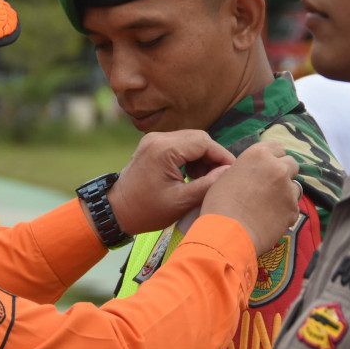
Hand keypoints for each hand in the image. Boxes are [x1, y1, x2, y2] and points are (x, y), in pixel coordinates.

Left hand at [106, 130, 235, 234]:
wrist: (117, 210)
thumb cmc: (147, 210)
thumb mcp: (181, 201)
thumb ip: (208, 185)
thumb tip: (229, 171)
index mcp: (164, 150)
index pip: (204, 143)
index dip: (222, 156)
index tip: (232, 172)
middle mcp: (158, 138)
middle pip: (198, 138)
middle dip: (213, 156)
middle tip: (219, 177)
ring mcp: (153, 139)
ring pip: (190, 140)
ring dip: (202, 156)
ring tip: (204, 179)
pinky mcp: (152, 145)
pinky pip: (179, 144)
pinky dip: (190, 156)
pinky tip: (192, 175)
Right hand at [198, 141, 300, 255]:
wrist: (227, 232)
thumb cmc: (219, 204)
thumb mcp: (226, 177)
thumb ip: (245, 169)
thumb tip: (252, 173)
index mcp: (258, 155)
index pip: (276, 147)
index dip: (272, 157)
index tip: (267, 166)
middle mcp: (277, 168)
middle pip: (291, 164)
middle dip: (283, 172)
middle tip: (270, 186)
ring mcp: (288, 189)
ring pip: (295, 186)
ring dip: (286, 192)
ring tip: (270, 205)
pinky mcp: (293, 209)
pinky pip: (293, 207)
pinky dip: (285, 212)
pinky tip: (270, 219)